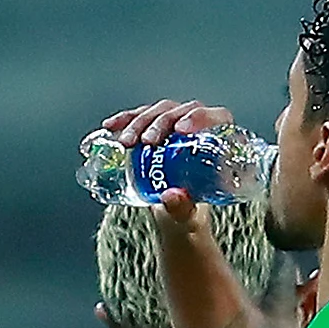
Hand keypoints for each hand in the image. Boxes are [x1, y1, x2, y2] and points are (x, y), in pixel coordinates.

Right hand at [102, 99, 240, 223]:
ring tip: (126, 142)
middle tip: (147, 142)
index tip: (181, 130)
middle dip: (161, 123)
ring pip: (158, 112)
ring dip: (139, 122)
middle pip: (181, 112)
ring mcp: (174, 126)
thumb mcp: (188, 215)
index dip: (200, 117)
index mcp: (218, 145)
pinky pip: (139, 117)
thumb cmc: (189, 212)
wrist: (174, 216)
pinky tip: (110, 127)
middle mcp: (198, 130)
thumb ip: (183, 208)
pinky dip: (124, 120)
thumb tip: (170, 196)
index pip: (217, 118)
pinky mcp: (154, 129)